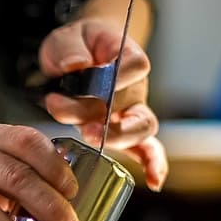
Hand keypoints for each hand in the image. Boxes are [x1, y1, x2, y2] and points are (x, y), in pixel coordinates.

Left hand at [39, 18, 167, 189]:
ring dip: (120, 140)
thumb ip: (68, 48)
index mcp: (125, 55)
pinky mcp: (123, 130)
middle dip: (109, 120)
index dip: (120, 75)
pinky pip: (145, 148)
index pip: (135, 65)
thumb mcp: (65, 38)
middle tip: (87, 127)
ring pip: (141, 129)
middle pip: (133, 104)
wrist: (78, 54)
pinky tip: (154, 182)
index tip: (95, 80)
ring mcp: (131, 111)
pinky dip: (152, 164)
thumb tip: (75, 65)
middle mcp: (133, 86)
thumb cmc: (76, 45)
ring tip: (91, 138)